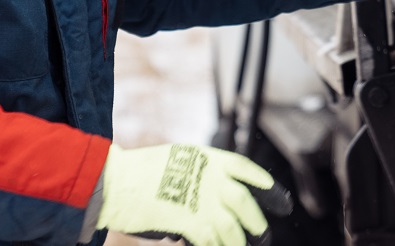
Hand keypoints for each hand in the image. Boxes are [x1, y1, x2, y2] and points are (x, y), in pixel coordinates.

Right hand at [96, 143, 292, 245]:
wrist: (115, 182)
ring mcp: (200, 199)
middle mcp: (208, 175)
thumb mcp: (175, 159)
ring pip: (232, 228)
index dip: (264, 185)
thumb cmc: (138, 172)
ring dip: (237, 243)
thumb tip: (218, 193)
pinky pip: (211, 242)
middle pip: (245, 201)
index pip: (244, 168)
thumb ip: (199, 173)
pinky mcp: (190, 220)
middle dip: (257, 221)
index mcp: (205, 157)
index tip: (280, 199)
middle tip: (262, 234)